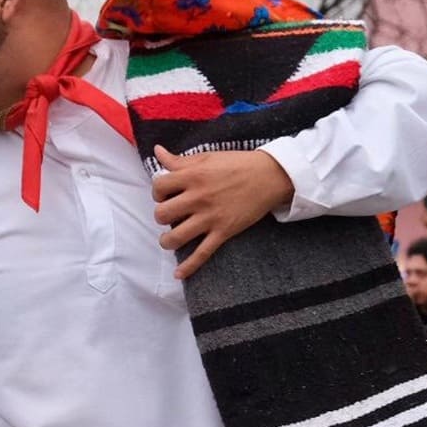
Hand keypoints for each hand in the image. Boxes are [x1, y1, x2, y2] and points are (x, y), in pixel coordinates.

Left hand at [151, 145, 293, 278]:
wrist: (269, 176)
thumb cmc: (237, 164)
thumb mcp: (206, 157)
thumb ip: (179, 160)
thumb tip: (157, 151)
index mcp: (192, 176)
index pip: (158, 187)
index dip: (157, 192)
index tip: (165, 194)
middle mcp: (198, 198)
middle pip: (162, 214)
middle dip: (161, 216)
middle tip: (170, 215)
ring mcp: (210, 217)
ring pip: (176, 237)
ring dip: (167, 241)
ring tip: (170, 239)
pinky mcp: (223, 232)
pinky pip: (202, 253)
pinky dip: (189, 267)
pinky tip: (179, 274)